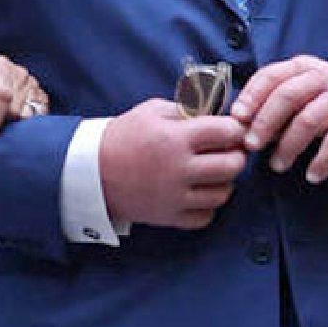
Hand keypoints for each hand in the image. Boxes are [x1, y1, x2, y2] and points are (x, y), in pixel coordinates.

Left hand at [0, 54, 50, 145]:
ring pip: (30, 116)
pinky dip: (27, 126)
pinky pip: (40, 117)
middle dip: (1, 125)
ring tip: (0, 123)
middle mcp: (18, 72)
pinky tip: (13, 123)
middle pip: (15, 109)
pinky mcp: (42, 96)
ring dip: (15, 127)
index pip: (0, 95)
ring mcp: (33, 84)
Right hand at [99, 98, 246, 228]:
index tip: (231, 130)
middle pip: (232, 166)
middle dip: (235, 155)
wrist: (91, 171)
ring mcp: (175, 196)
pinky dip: (207, 206)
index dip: (235, 129)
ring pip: (223, 194)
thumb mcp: (153, 111)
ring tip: (212, 172)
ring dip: (224, 182)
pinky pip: (206, 216)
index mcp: (176, 138)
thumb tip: (219, 111)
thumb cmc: (124, 136)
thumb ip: (187, 109)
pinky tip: (198, 192)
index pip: (227, 132)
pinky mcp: (170, 217)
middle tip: (228, 151)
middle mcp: (179, 169)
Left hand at [228, 55, 327, 183]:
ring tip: (277, 165)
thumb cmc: (322, 99)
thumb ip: (271, 103)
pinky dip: (322, 160)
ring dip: (289, 145)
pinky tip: (312, 174)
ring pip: (309, 120)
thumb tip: (238, 126)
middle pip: (288, 96)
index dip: (252, 96)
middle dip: (265, 121)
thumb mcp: (298, 91)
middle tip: (251, 145)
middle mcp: (320, 78)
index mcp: (300, 67)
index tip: (237, 118)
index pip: (271, 76)